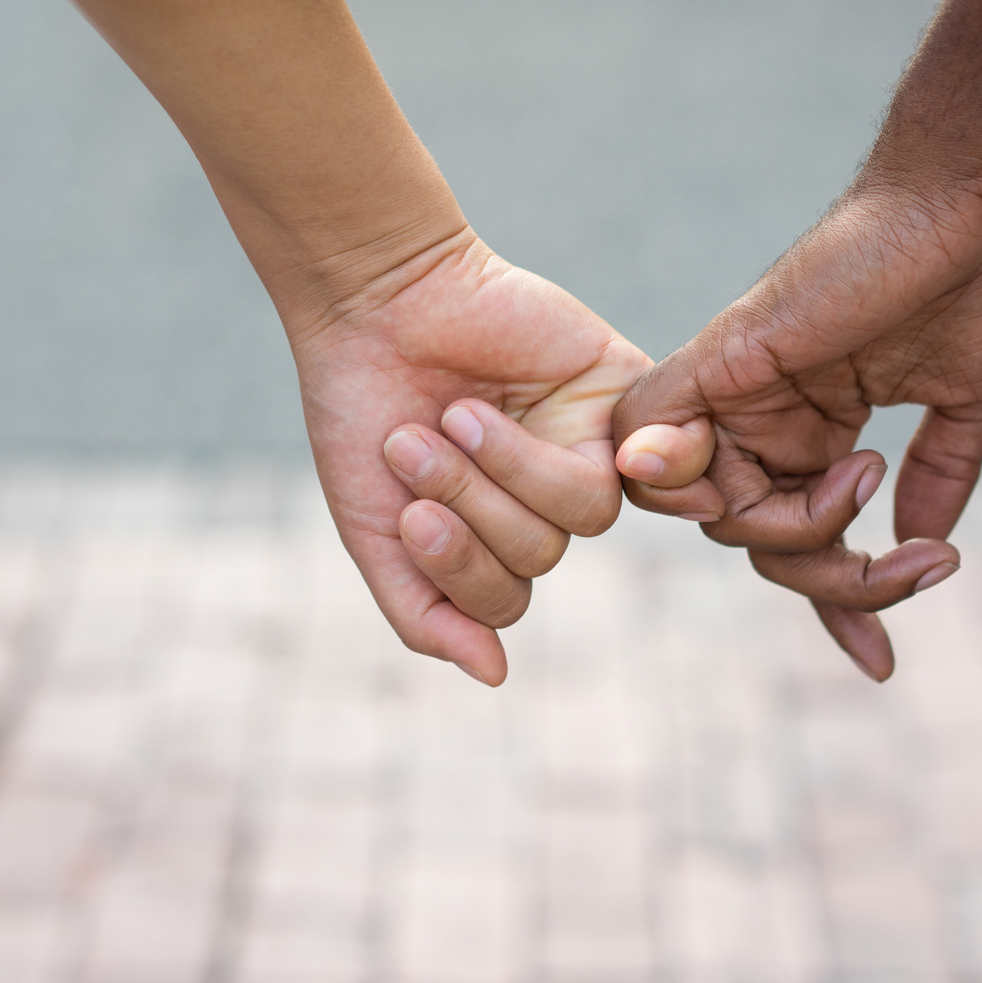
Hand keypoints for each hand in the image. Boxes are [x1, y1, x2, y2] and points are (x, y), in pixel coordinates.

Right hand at [295, 227, 647, 684]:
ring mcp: (586, 446)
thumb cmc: (364, 413)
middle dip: (470, 508)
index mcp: (492, 536)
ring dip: (501, 474)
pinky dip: (546, 454)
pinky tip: (489, 418)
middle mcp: (545, 497)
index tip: (407, 519)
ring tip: (452, 419)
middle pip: (541, 557)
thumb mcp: (375, 531)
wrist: (372, 306)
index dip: (459, 573)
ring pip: (583, 516)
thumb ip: (426, 612)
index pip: (504, 601)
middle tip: (413, 447)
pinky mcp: (615, 393)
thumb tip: (496, 676)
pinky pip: (617, 462)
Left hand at [612, 168, 981, 678]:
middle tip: (916, 565)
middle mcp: (768, 419)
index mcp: (818, 430)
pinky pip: (652, 439)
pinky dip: (675, 474)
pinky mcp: (720, 362)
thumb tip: (923, 543)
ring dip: (794, 536)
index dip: (838, 607)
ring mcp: (739, 394)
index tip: (879, 662)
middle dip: (836, 580)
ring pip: (713, 516)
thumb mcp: (963, 401)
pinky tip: (749, 491)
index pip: (800, 540)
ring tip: (870, 481)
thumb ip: (937, 474)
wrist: (970, 192)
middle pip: (757, 545)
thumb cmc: (975, 272)